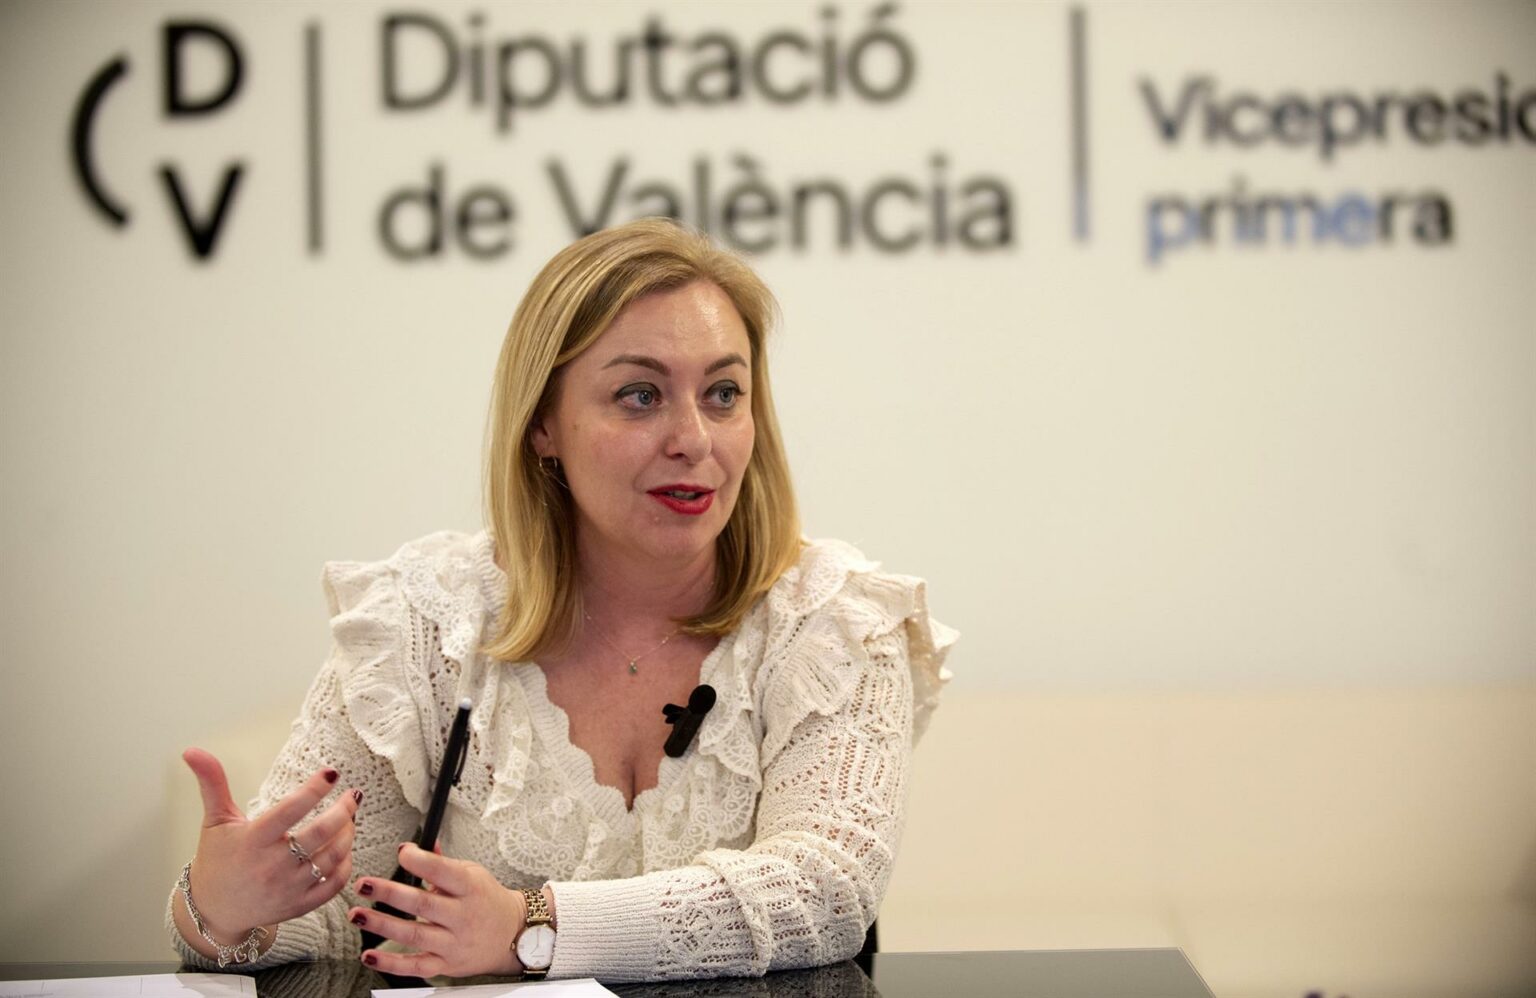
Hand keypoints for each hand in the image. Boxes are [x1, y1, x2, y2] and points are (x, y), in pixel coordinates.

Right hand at [175, 748, 361, 952]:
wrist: (214, 909)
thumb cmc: (217, 858)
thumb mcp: (215, 820)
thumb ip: (212, 783)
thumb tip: (192, 751)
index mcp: (253, 839)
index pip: (290, 809)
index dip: (314, 789)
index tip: (332, 772)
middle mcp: (272, 865)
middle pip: (320, 833)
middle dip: (344, 811)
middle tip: (354, 795)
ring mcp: (288, 887)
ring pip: (332, 857)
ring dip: (348, 834)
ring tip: (351, 817)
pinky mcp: (298, 905)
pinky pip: (333, 885)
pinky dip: (346, 865)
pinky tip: (345, 847)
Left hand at [349, 844, 527, 976]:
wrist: (513, 934)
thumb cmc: (488, 900)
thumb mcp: (473, 874)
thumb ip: (441, 862)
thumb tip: (414, 846)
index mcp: (471, 887)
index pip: (443, 871)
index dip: (420, 861)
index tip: (401, 852)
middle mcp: (463, 915)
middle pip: (422, 904)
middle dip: (389, 893)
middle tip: (364, 884)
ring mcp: (454, 942)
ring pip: (414, 934)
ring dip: (382, 925)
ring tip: (358, 915)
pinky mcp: (447, 964)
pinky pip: (416, 966)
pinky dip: (391, 963)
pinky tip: (370, 955)